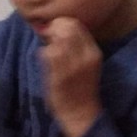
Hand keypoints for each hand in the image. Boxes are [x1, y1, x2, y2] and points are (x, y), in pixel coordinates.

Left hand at [38, 17, 101, 136]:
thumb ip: (76, 46)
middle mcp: (85, 58)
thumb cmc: (80, 87)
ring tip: (47, 49)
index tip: (55, 29)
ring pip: (57, 40)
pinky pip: (47, 54)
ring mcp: (72, 67)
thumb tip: (57, 27)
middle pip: (67, 29)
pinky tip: (44, 60)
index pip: (77, 25)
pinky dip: (43, 53)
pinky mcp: (59, 76)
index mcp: (93, 53)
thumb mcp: (86, 62)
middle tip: (48, 36)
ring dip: (48, 41)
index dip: (62, 23)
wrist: (80, 113)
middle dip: (53, 28)